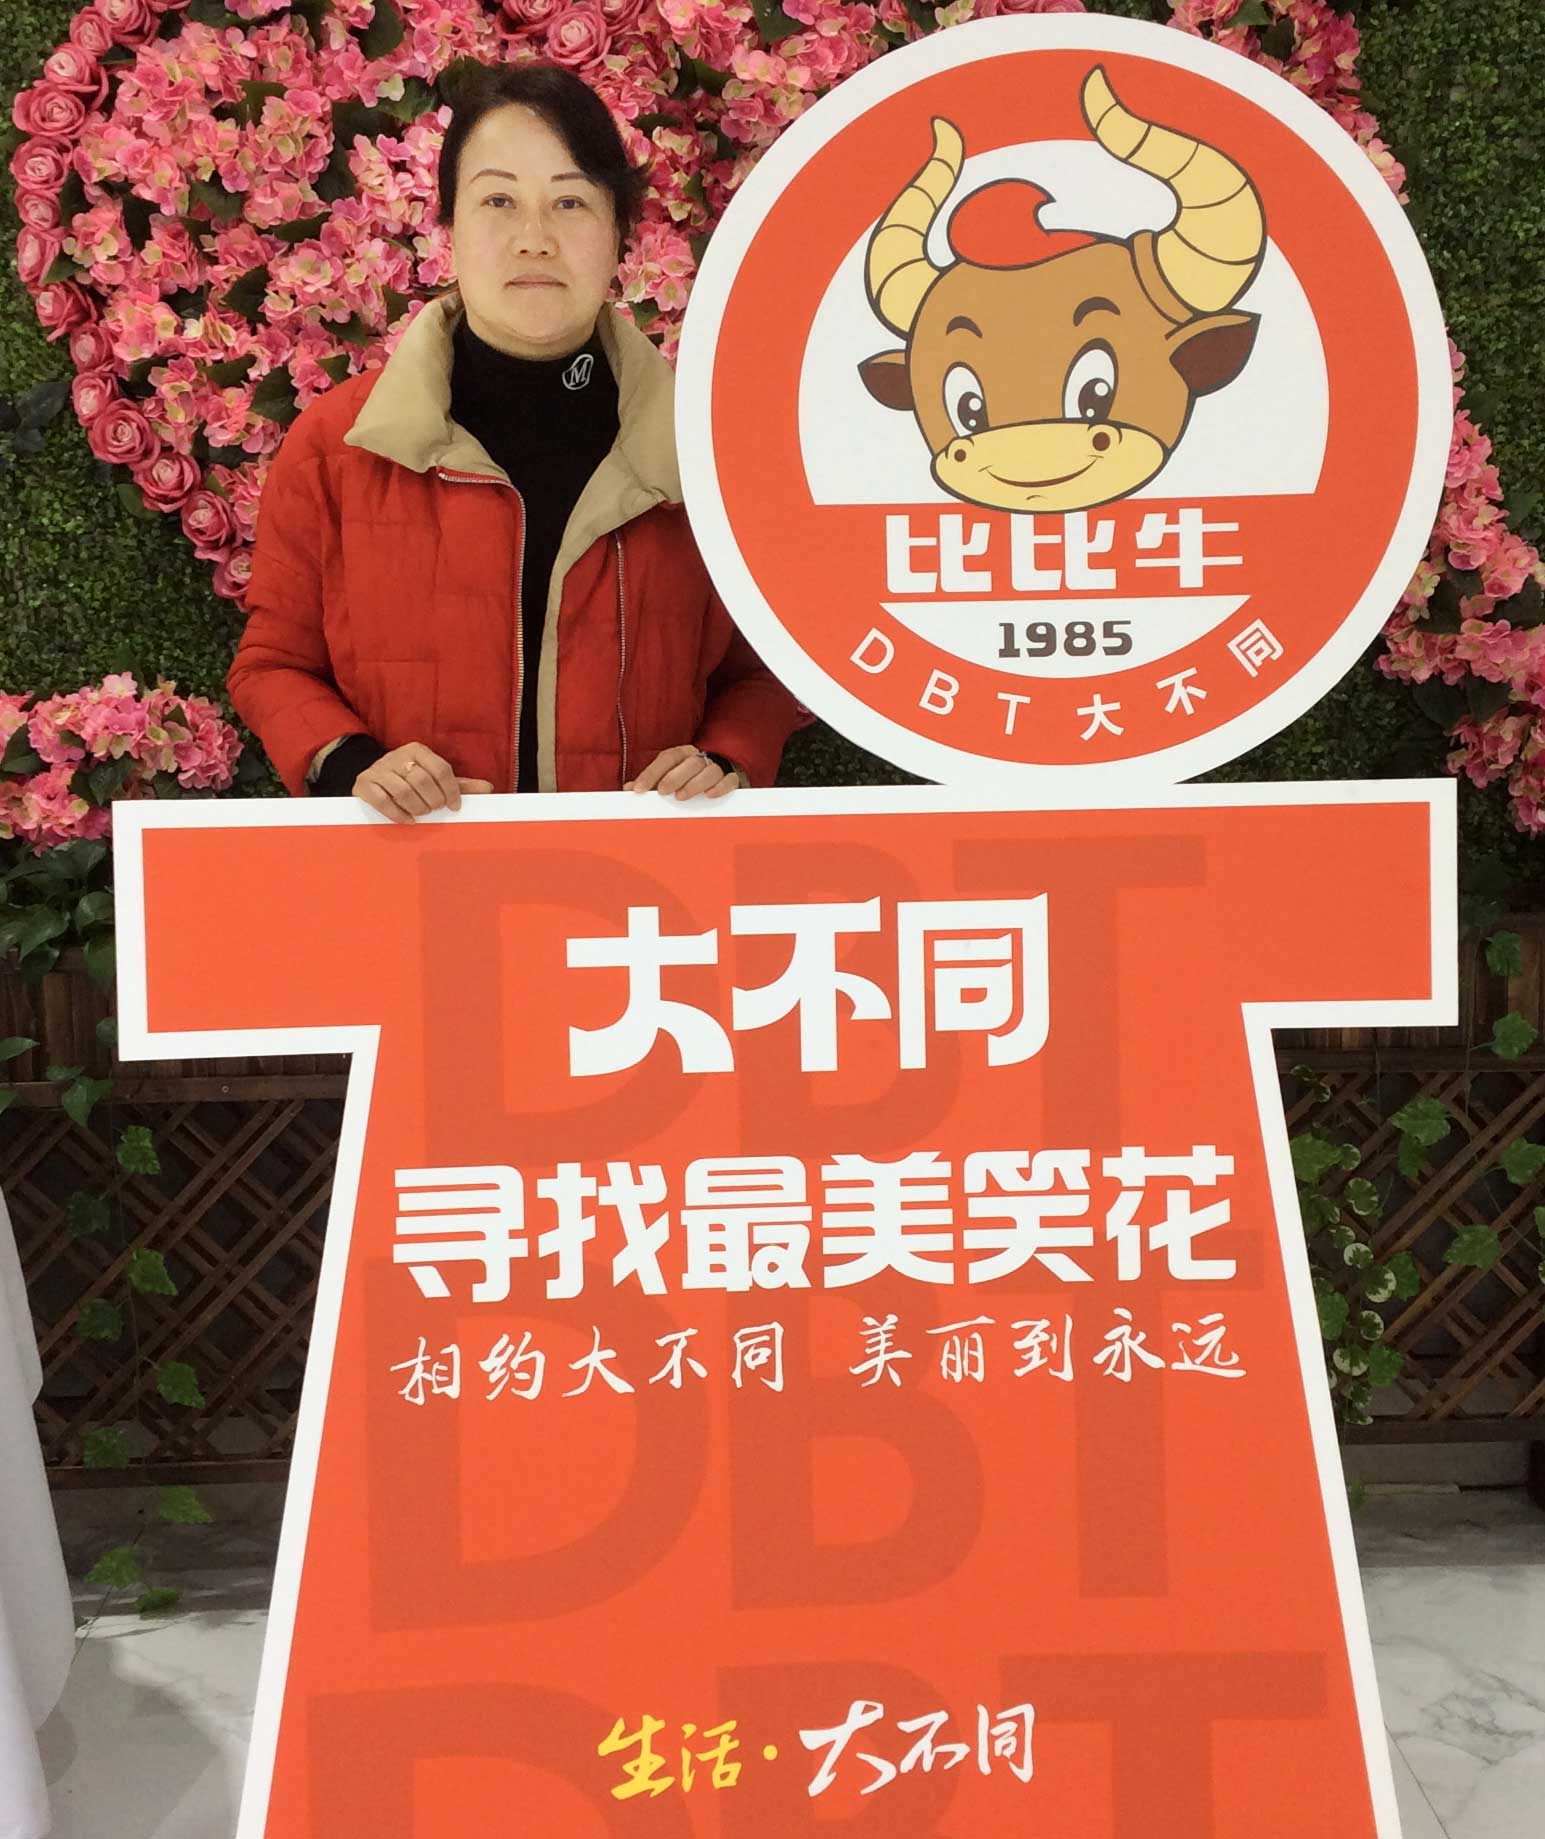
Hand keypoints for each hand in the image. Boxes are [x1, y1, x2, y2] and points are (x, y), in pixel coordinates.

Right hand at [354, 743, 493, 824]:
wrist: (375, 776)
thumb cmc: (410, 778)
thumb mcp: (434, 778)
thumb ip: (459, 784)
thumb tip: (487, 789)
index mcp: (418, 750)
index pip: (441, 769)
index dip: (451, 791)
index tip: (454, 807)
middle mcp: (398, 756)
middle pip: (422, 780)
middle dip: (433, 801)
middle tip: (434, 810)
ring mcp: (379, 769)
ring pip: (403, 791)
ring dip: (417, 808)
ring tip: (421, 814)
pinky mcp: (364, 784)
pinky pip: (382, 800)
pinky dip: (397, 814)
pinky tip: (407, 820)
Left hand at [625, 745, 736, 800]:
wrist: (724, 776)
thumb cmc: (690, 779)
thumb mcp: (668, 779)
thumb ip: (651, 783)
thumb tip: (628, 789)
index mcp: (683, 755)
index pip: (667, 757)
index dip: (652, 772)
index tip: (638, 789)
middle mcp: (701, 758)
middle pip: (689, 763)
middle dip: (674, 776)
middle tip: (663, 791)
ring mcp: (718, 767)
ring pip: (709, 770)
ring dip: (694, 783)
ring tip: (681, 797)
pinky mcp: (733, 779)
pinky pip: (729, 780)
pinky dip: (720, 787)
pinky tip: (709, 795)